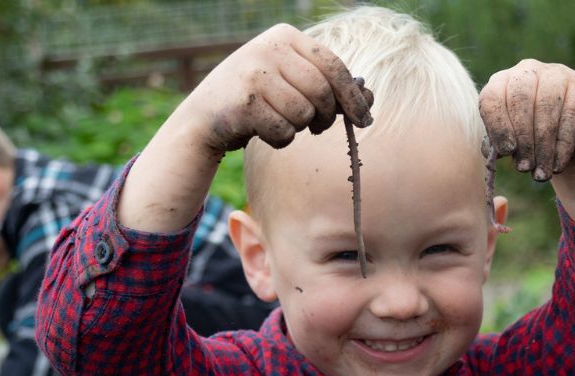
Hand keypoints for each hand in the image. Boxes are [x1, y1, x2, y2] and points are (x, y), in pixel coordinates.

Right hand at [186, 23, 373, 156]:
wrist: (205, 116)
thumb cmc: (257, 100)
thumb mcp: (290, 82)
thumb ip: (327, 87)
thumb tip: (370, 97)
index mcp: (284, 37)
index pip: (333, 65)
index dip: (352, 96)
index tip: (365, 119)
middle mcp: (268, 49)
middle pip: (321, 91)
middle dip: (325, 116)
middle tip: (317, 127)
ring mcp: (253, 74)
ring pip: (303, 113)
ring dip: (298, 128)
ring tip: (280, 123)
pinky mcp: (244, 103)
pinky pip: (283, 131)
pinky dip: (280, 139)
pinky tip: (263, 132)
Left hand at [479, 59, 574, 181]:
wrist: (572, 140)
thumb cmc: (531, 138)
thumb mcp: (511, 141)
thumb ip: (497, 145)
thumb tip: (494, 153)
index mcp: (502, 81)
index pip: (492, 97)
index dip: (497, 126)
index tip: (506, 152)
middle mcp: (528, 71)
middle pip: (520, 100)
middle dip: (522, 140)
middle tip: (524, 168)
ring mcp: (557, 74)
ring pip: (546, 108)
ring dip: (543, 147)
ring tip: (541, 173)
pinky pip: (572, 115)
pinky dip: (563, 144)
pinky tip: (558, 164)